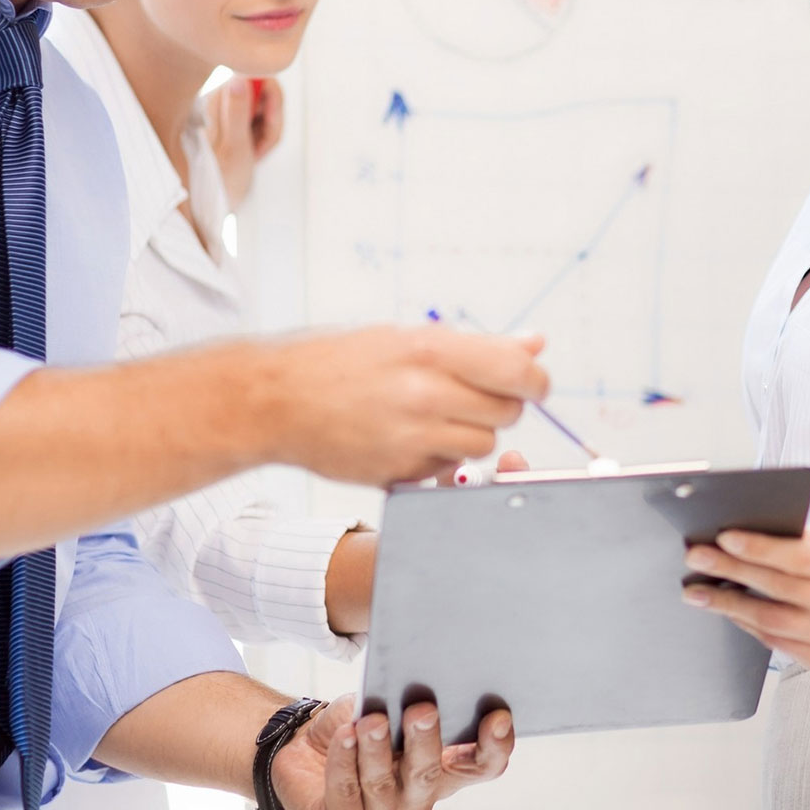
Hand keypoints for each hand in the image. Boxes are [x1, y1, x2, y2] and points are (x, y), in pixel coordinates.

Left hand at [207, 76, 283, 210]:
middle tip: (262, 145)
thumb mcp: (234, 147)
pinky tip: (252, 153)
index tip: (270, 123)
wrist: (208, 204)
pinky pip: (257, 121)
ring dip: (267, 132)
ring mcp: (227, 112)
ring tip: (255, 153)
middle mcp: (220, 101)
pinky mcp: (232, 123)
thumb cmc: (219, 180)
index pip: (257, 77)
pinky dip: (261, 137)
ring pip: (263, 108)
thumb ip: (238, 111)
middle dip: (271, 120)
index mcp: (217, 102)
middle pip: (263, 92)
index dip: (272, 99)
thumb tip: (240, 78)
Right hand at [267, 327, 548, 485]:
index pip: (516, 372)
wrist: (275, 400)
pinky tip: (412, 437)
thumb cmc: (339, 362)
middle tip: (475, 396)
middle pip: (507, 413)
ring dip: (474, 434)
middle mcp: (423, 395)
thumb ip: (477, 346)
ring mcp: (410, 439)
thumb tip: (534, 344)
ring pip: (483, 446)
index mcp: (429, 350)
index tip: (534, 383)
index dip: (535, 381)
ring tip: (440, 416)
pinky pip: (447, 470)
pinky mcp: (397, 473)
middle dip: (502, 405)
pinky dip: (442, 458)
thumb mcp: (407, 336)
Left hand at [273, 696, 513, 809]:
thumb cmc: (357, 722)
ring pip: (384, 785)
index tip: (497, 716)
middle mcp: (418, 794)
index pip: (481, 765)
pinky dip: (345, 760)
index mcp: (442, 765)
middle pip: (430, 774)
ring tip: (373, 721)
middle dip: (426, 742)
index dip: (495, 746)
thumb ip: (402, 697)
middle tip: (422, 710)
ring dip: (378, 750)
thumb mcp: (385, 701)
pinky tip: (346, 735)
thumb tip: (416, 672)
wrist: (306, 744)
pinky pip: (345, 791)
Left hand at [681, 521, 809, 671]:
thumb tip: (754, 532)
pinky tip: (725, 609)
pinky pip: (775, 641)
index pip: (801, 557)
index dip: (760, 547)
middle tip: (697, 558)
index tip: (723, 537)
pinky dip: (745, 623)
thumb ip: (809, 537)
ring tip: (696, 590)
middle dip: (732, 570)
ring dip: (728, 604)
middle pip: (780, 588)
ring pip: (771, 620)